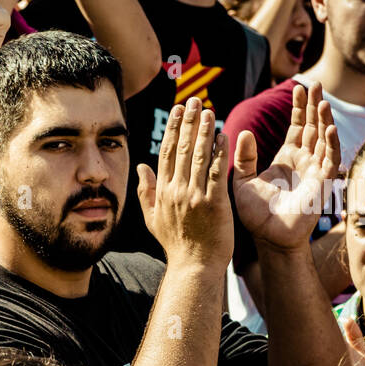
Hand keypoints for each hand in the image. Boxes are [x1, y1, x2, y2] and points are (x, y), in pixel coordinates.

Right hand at [136, 97, 233, 266]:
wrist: (194, 265)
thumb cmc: (176, 244)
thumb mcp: (152, 218)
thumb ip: (146, 191)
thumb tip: (140, 166)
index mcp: (162, 192)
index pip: (166, 153)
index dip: (173, 129)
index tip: (178, 110)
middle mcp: (176, 190)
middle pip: (182, 149)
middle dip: (188, 122)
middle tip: (195, 100)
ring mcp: (194, 196)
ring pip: (198, 156)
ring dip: (204, 130)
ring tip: (209, 110)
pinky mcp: (213, 202)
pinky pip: (216, 171)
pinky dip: (220, 152)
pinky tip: (224, 135)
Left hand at [233, 82, 340, 252]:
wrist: (267, 237)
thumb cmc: (255, 214)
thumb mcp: (243, 181)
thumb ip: (243, 157)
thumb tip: (242, 132)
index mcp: (286, 159)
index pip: (297, 128)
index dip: (299, 108)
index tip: (298, 88)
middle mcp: (304, 162)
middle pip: (313, 128)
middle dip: (315, 107)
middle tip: (317, 84)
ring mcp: (315, 172)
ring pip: (324, 140)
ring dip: (324, 121)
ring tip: (322, 101)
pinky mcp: (322, 184)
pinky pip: (330, 160)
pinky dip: (331, 143)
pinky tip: (330, 128)